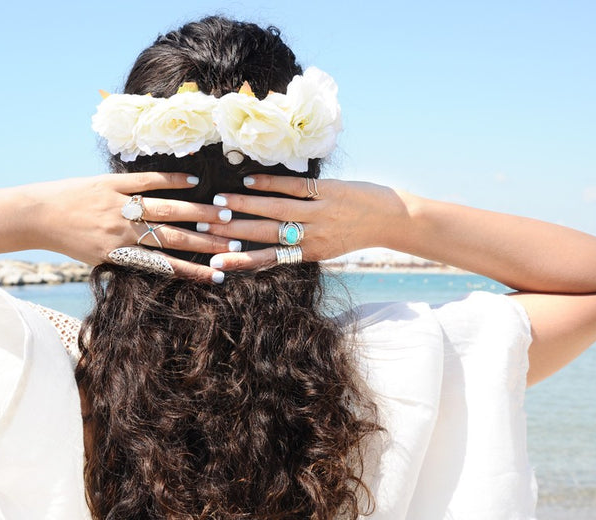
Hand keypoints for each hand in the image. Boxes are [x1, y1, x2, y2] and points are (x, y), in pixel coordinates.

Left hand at [25, 173, 239, 280]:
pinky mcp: (111, 183)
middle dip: (206, 241)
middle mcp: (122, 231)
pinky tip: (194, 182)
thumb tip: (162, 261)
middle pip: (173, 237)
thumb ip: (129, 257)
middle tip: (233, 242)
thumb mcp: (98, 257)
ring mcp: (118, 205)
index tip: (217, 275)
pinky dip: (171, 180)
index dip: (192, 271)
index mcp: (120, 253)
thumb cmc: (68, 240)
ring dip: (197, 211)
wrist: (36, 215)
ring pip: (166, 208)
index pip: (164, 265)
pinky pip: (146, 181)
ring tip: (222, 214)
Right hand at [199, 174, 408, 269]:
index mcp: (310, 254)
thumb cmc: (355, 233)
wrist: (391, 218)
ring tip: (219, 201)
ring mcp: (321, 212)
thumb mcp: (326, 247)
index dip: (240, 261)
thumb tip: (263, 244)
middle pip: (265, 234)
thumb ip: (298, 246)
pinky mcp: (329, 191)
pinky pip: (295, 186)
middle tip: (205, 226)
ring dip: (245, 204)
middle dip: (232, 231)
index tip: (215, 263)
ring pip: (276, 209)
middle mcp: (313, 235)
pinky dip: (271, 183)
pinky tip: (250, 180)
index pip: (268, 259)